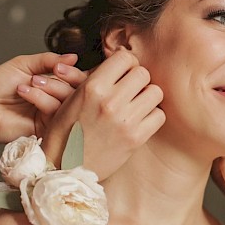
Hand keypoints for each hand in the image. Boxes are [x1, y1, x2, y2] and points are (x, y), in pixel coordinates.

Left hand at [0, 51, 87, 145]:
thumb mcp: (23, 64)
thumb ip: (48, 60)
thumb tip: (72, 57)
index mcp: (53, 84)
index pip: (77, 79)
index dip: (75, 72)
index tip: (64, 65)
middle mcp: (55, 99)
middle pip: (79, 90)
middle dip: (69, 77)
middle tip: (55, 71)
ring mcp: (52, 114)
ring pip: (68, 100)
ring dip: (51, 87)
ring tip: (31, 82)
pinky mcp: (46, 127)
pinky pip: (55, 112)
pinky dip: (42, 99)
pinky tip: (26, 92)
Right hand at [41, 48, 164, 178]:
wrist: (65, 167)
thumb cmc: (66, 131)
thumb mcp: (73, 97)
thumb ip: (97, 78)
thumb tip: (121, 61)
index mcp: (93, 87)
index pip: (125, 57)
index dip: (126, 64)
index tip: (123, 73)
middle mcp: (110, 101)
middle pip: (143, 73)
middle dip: (137, 80)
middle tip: (130, 91)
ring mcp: (124, 120)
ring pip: (155, 92)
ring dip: (147, 97)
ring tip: (136, 105)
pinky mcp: (135, 138)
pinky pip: (159, 115)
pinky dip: (152, 116)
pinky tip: (140, 120)